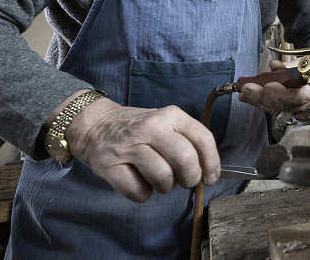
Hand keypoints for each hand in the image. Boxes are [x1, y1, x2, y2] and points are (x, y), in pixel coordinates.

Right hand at [65, 96, 220, 202]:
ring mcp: (129, 145)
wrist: (97, 125)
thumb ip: (188, 140)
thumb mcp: (167, 122)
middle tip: (185, 181)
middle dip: (190, 178)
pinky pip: (138, 192)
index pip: (203, 139)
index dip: (212, 163)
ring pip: (163, 178)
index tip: (210, 177)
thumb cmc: (140, 129)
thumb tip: (208, 171)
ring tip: (159, 179)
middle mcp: (151, 127)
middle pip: (185, 159)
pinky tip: (139, 182)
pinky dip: (143, 194)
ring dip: (165, 187)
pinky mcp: (110, 165)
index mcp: (171, 115)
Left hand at [238, 59, 309, 121]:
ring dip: (260, 102)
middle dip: (262, 97)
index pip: (298, 96)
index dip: (280, 94)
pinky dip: (267, 106)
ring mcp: (308, 111)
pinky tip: (256, 99)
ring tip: (246, 94)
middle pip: (285, 105)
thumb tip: (275, 66)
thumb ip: (287, 65)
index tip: (265, 87)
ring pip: (280, 111)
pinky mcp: (302, 116)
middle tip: (246, 89)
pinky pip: (281, 114)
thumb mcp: (303, 61)